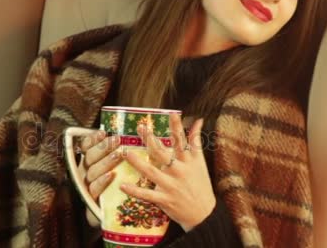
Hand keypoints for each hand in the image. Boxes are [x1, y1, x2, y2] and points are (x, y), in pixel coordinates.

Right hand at [76, 128, 122, 226]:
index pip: (86, 147)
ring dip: (105, 162)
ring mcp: (86, 186)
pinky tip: (111, 175)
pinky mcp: (91, 201)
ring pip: (92, 172)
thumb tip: (134, 135)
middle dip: (103, 147)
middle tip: (117, 139)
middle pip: (90, 157)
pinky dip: (102, 182)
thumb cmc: (119, 186)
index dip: (92, 139)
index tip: (103, 132)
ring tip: (118, 154)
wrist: (114, 215)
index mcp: (89, 161)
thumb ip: (120, 152)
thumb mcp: (121, 168)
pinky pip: (94, 190)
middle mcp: (85, 172)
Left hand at [119, 114, 215, 231]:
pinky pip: (147, 195)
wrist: (204, 214)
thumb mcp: (200, 162)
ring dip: (138, 162)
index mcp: (188, 160)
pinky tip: (122, 185)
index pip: (182, 140)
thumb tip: (198, 120)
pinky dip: (134, 191)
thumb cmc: (201, 184)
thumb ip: (196, 140)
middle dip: (151, 140)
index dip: (176, 126)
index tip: (171, 113)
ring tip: (125, 153)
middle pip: (163, 153)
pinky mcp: (164, 199)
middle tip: (140, 127)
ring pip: (152, 172)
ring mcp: (171, 185)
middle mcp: (179, 171)